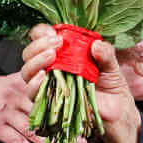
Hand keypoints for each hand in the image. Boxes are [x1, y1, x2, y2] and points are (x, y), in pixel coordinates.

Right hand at [0, 38, 75, 142]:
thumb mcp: (15, 81)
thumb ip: (37, 82)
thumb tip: (66, 84)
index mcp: (22, 82)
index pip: (47, 89)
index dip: (64, 97)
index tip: (81, 108)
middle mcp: (15, 97)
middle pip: (44, 114)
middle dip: (65, 129)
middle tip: (82, 140)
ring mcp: (6, 114)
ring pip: (33, 132)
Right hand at [21, 26, 142, 142]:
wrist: (116, 109)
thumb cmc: (111, 83)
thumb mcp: (111, 65)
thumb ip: (105, 53)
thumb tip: (96, 45)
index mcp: (62, 52)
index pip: (41, 38)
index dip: (41, 33)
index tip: (52, 32)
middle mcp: (50, 67)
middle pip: (29, 53)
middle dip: (38, 45)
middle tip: (56, 43)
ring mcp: (47, 85)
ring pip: (27, 72)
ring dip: (35, 62)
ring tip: (51, 56)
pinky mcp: (48, 102)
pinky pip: (34, 94)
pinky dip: (34, 85)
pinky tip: (43, 77)